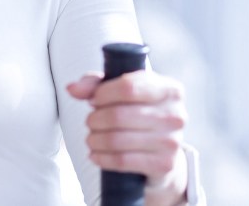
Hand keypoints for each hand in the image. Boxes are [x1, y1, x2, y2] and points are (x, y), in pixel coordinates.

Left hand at [67, 71, 188, 203]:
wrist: (162, 150)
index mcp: (169, 89)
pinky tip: (96, 154)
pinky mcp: (164, 165)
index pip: (128, 87)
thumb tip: (73, 89)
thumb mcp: (121, 91)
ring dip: (94, 139)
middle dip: (94, 119)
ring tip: (92, 138)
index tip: (94, 100)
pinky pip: (121, 160)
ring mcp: (172, 142)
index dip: (102, 94)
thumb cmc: (139, 112)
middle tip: (91, 121)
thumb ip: (95, 84)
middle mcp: (176, 115)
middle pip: (117, 115)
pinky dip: (101, 158)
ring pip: (116, 139)